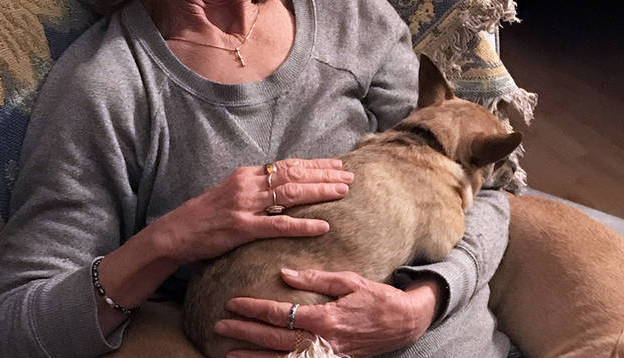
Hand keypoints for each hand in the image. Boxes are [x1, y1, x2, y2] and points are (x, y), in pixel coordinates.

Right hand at [153, 159, 353, 263]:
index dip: (315, 164)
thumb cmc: (206, 215)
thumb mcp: (232, 192)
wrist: (175, 232)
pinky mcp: (242, 228)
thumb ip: (256, 188)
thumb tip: (283, 184)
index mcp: (248, 174)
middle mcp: (249, 185)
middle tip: (349, 176)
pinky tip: (323, 226)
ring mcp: (246, 206)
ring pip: (291, 194)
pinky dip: (303, 224)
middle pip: (294, 175)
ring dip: (320, 192)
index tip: (337, 164)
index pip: (288, 165)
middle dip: (324, 174)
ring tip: (343, 192)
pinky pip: (278, 225)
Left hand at [217, 268, 439, 357]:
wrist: (403, 324)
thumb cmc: (377, 298)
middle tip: (220, 325)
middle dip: (245, 332)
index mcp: (324, 318)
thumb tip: (283, 273)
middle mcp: (322, 342)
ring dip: (253, 357)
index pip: (280, 315)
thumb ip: (315, 279)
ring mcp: (326, 356)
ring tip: (228, 353)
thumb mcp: (349, 281)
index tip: (233, 302)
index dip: (254, 309)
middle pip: (274, 339)